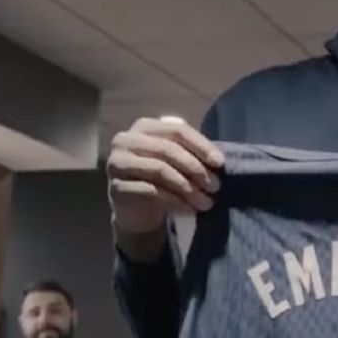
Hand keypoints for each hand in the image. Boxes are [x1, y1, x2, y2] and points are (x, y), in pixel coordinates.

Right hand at [106, 117, 223, 259]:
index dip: (201, 146)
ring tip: (206, 202)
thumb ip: (193, 153)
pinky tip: (189, 209)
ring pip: (160, 170)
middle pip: (168, 150)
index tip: (220, 163)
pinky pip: (151, 191)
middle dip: (196, 169)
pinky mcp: (116, 187)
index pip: (177, 130)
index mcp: (144, 127)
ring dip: (188, 188)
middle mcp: (126, 140)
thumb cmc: (162, 180)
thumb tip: (218, 161)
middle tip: (215, 186)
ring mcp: (117, 163)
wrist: (138, 210)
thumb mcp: (178, 162)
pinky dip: (175, 201)